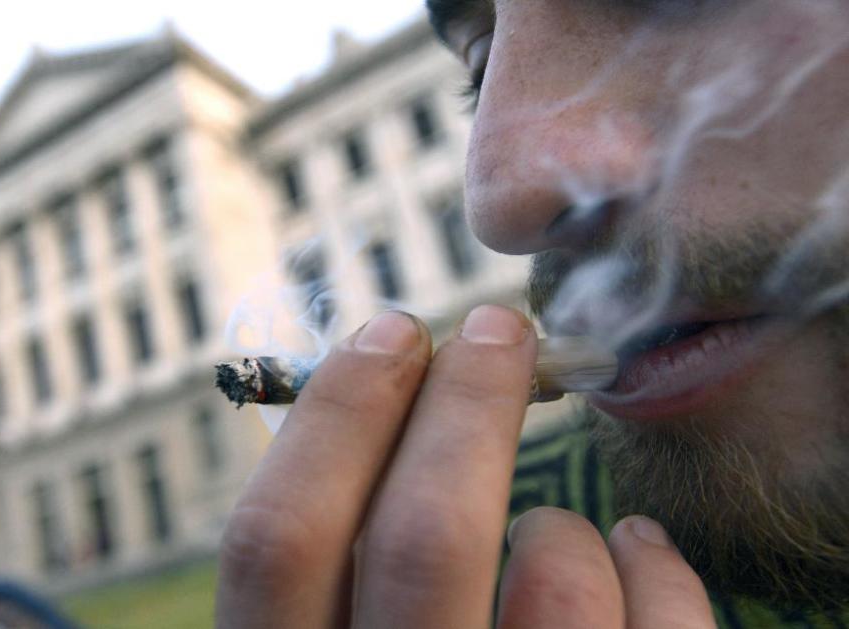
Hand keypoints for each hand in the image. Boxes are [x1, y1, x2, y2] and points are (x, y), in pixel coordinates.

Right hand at [215, 306, 715, 627]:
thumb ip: (320, 584)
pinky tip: (639, 550)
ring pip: (551, 580)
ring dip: (557, 518)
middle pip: (423, 537)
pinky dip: (657, 569)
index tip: (389, 331)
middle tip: (497, 326)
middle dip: (464, 404)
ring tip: (552, 522)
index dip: (333, 418)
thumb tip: (351, 427)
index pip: (277, 543)